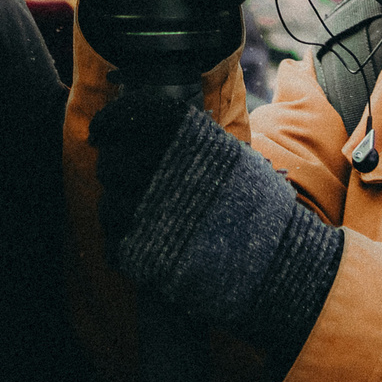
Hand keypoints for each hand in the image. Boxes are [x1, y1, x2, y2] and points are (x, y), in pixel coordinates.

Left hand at [86, 92, 341, 361]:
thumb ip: (193, 142)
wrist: (282, 268)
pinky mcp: (151, 257)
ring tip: (130, 214)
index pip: (139, 113)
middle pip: (114, 161)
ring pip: (109, 205)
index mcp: (197, 140)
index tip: (99, 131)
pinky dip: (118, 245)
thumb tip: (140, 128)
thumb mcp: (233, 161)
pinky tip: (133, 244)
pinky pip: (114, 245)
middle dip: (111, 168)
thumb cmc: (258, 212)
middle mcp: (173, 171)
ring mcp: (160, 216)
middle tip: (117, 173)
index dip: (111, 119)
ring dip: (113, 210)